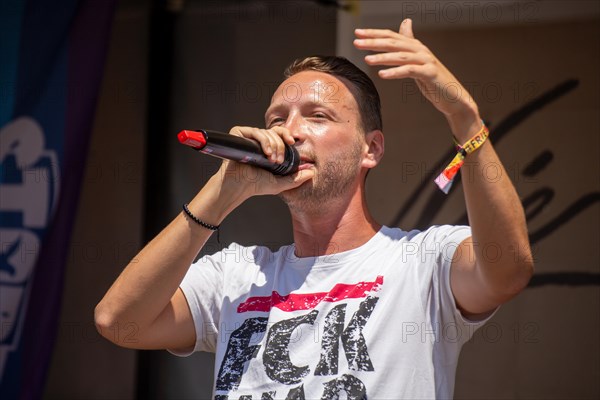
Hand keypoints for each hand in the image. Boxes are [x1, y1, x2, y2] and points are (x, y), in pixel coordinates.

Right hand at [212, 126, 313, 199]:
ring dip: (273, 146)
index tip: (294, 141)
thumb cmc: (256, 185)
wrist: (239, 187)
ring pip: (267, 133)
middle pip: (275, 132)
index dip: (287, 135)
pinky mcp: (238, 134)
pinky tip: (265, 153)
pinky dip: (264, 141)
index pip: (280, 134)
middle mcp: (258, 141)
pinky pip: (255, 132)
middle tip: (279, 160)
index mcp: (267, 148)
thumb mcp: (281, 183)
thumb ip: (297, 178)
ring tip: (272, 160)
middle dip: (281, 145)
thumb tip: (312, 172)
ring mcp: (248, 137)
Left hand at [353, 19, 480, 138]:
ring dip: (382, 57)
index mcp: (415, 46)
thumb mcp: (418, 60)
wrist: (453, 97)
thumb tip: (406, 22)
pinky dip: (395, 72)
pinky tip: (382, 74)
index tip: (357, 33)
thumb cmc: (433, 80)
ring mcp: (426, 61)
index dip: (374, 33)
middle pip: (394, 43)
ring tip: (366, 60)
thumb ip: (409, 44)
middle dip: (373, 42)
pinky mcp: (430, 73)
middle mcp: (420, 50)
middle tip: (356, 42)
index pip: (391, 36)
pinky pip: (409, 71)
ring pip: (400, 56)